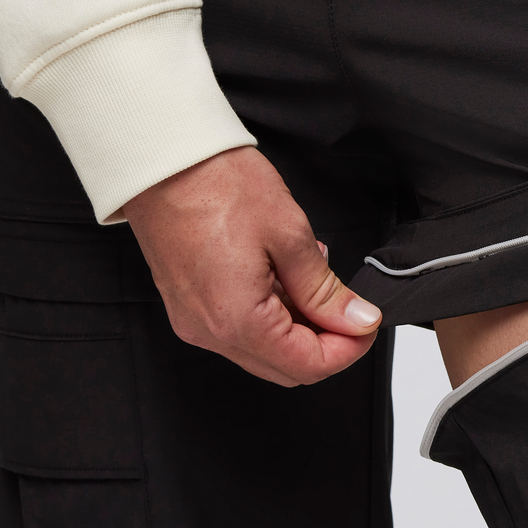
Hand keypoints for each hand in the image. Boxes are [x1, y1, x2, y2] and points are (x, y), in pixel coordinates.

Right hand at [123, 146, 381, 385]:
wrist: (160, 159)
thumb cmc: (215, 184)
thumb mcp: (288, 234)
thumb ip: (325, 289)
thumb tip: (357, 320)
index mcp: (237, 320)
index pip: (309, 366)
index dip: (349, 348)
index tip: (366, 322)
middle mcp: (210, 332)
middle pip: (286, 368)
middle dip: (326, 342)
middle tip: (347, 304)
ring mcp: (195, 322)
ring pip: (264, 352)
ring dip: (298, 326)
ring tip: (309, 275)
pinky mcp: (188, 307)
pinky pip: (240, 330)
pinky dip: (270, 314)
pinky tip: (281, 274)